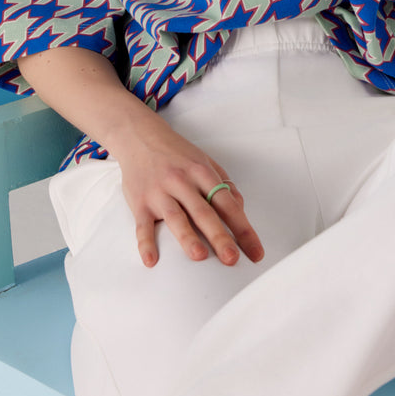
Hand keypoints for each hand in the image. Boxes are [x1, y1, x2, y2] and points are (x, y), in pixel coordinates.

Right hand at [112, 116, 265, 269]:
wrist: (140, 136)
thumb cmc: (176, 153)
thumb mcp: (204, 161)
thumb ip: (224, 183)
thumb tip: (240, 208)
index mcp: (202, 173)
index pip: (227, 204)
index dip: (243, 228)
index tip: (255, 251)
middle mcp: (182, 182)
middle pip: (204, 212)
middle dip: (219, 236)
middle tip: (232, 258)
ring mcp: (159, 192)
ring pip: (176, 217)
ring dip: (187, 237)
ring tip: (200, 255)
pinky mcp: (139, 202)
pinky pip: (142, 225)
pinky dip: (145, 243)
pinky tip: (151, 259)